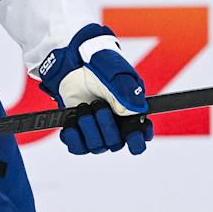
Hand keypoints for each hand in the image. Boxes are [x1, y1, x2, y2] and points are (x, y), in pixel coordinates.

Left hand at [35, 23, 152, 154]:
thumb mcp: (117, 75)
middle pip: (115, 144)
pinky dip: (73, 137)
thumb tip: (136, 111)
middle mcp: (116, 126)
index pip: (141, 138)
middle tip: (98, 104)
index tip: (130, 130)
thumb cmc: (101, 67)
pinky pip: (77, 148)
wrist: (75, 63)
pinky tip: (72, 121)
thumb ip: (127, 92)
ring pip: (96, 147)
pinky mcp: (80, 132)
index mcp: (132, 114)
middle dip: (106, 126)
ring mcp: (97, 131)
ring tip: (83, 107)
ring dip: (88, 128)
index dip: (137, 139)